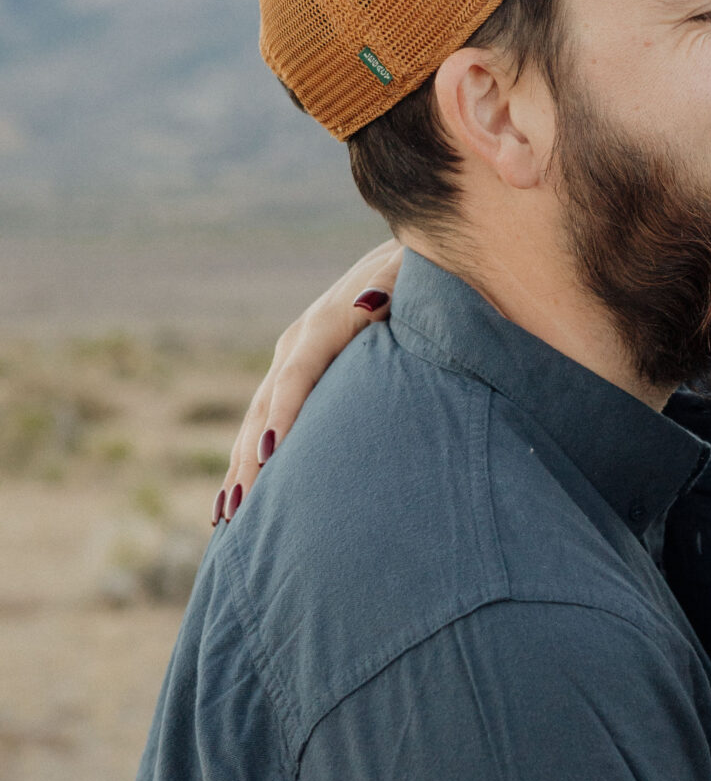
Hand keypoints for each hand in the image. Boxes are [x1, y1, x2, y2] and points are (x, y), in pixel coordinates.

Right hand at [218, 239, 403, 517]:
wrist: (400, 263)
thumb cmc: (413, 275)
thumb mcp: (405, 274)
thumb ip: (388, 286)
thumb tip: (369, 303)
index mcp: (321, 328)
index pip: (297, 377)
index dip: (283, 415)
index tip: (269, 455)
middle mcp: (295, 347)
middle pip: (264, 408)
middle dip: (249, 458)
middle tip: (239, 508)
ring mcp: (290, 362)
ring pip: (256, 421)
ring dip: (240, 467)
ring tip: (227, 516)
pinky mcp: (295, 377)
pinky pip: (266, 422)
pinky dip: (249, 459)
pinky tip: (238, 498)